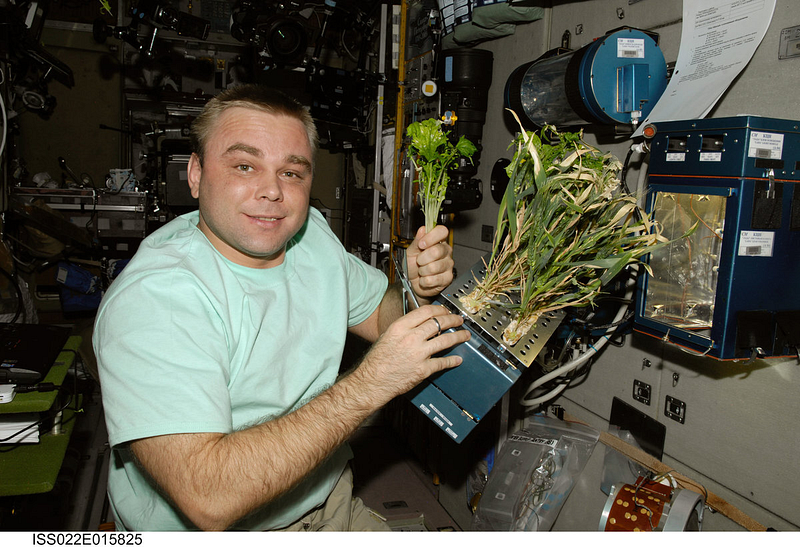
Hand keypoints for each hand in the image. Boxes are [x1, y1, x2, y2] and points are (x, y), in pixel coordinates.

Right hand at [354, 304, 469, 402]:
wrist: (372, 381)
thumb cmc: (377, 360)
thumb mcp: (388, 336)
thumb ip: (405, 328)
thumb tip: (420, 323)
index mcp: (400, 327)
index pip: (426, 311)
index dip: (439, 309)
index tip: (445, 311)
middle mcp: (411, 338)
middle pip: (438, 323)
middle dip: (452, 320)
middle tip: (458, 320)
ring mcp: (419, 354)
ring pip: (445, 340)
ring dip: (458, 337)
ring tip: (464, 335)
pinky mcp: (423, 369)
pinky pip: (442, 362)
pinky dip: (452, 360)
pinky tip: (457, 359)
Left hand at [406, 225, 454, 303]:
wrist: (412, 283)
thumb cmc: (413, 266)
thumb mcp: (411, 251)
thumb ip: (416, 240)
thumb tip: (422, 229)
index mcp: (438, 242)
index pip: (442, 231)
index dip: (431, 237)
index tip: (421, 244)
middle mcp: (445, 252)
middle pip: (436, 251)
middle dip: (422, 258)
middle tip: (419, 261)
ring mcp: (448, 265)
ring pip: (433, 267)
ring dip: (422, 271)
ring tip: (422, 271)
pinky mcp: (447, 278)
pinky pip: (432, 279)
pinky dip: (423, 281)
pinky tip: (425, 278)